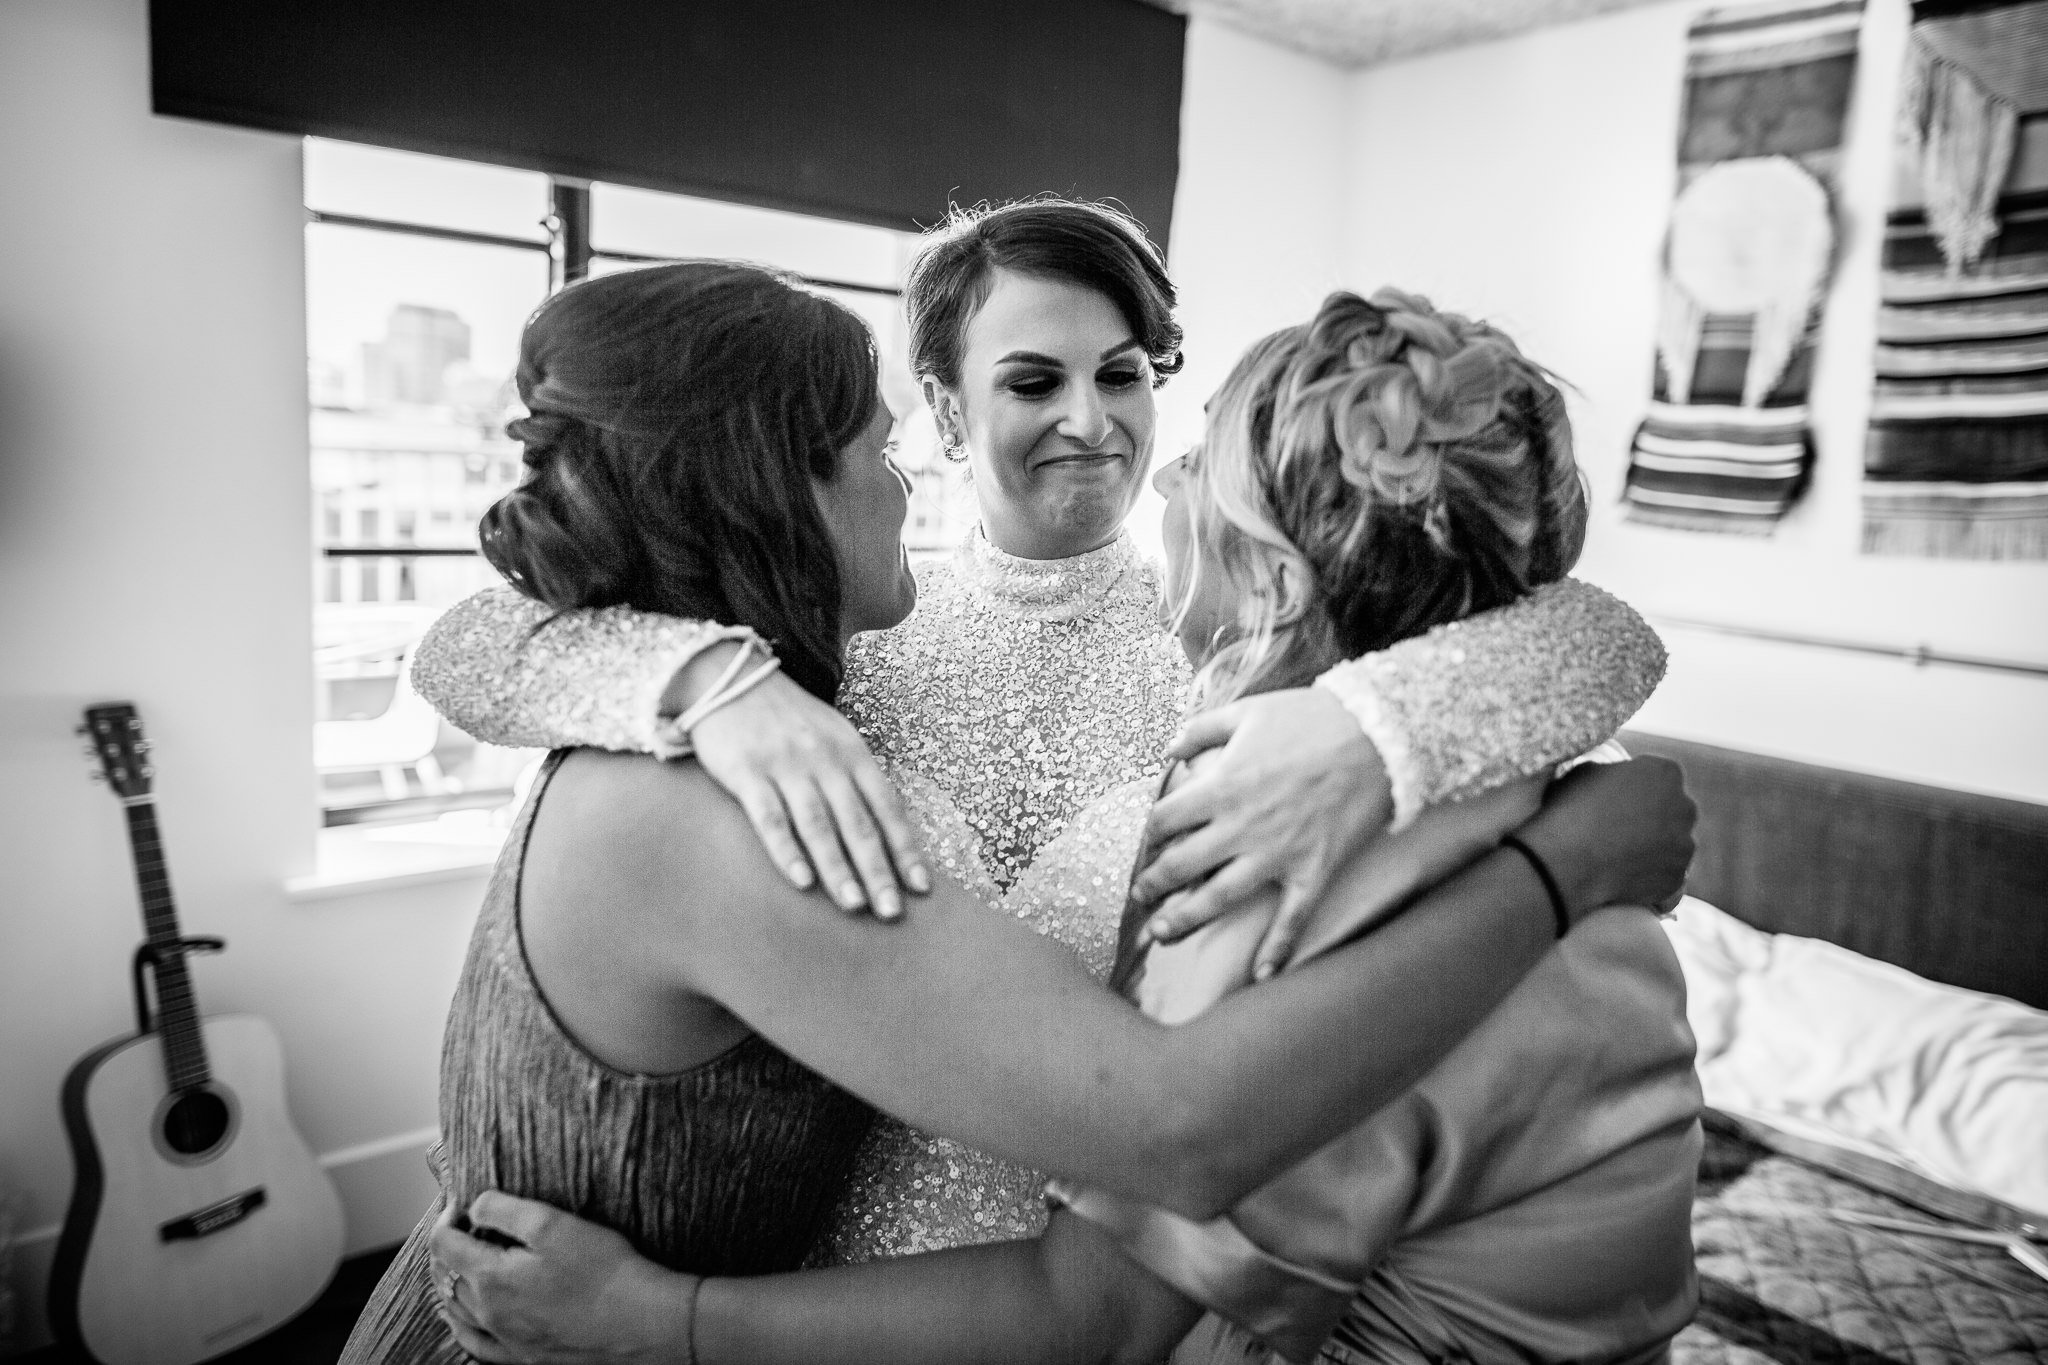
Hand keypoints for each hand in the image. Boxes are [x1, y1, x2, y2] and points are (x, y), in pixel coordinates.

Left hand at [430, 1192, 693, 1364]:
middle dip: (451, 1246)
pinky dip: (461, 1327)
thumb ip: (502, 1209)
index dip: (447, 1218)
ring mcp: (505, 1339)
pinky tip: (461, 1319)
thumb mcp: (551, 1223)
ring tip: (460, 1262)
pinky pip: (476, 1344)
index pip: (444, 1245)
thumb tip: (472, 1206)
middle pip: (449, 1276)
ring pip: (459, 1310)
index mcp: (490, 1278)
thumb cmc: (602, 1269)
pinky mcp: (524, 1355)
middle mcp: (489, 1313)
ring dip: (453, 1282)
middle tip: (465, 1225)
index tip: (459, 1203)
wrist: (639, 1322)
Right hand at [677, 646, 929, 918]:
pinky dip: (787, 851)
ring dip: (839, 868)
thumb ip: (857, 779)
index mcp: (852, 753)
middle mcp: (825, 760)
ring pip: (819, 825)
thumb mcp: (834, 737)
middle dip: (878, 871)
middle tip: (892, 913)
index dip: (905, 849)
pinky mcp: (747, 772)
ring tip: (855, 905)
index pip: (888, 807)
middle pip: (858, 823)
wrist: (730, 677)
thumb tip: (887, 831)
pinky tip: (802, 881)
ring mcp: (786, 765)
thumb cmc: (789, 719)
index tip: (922, 888)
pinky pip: (770, 817)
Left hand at [1130, 688, 1392, 979]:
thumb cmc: (1312, 717)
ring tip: (1163, 933)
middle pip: (1180, 866)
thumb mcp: (1248, 710)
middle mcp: (1241, 826)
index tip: (1150, 843)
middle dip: (1153, 885)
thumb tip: (1169, 751)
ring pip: (1218, 899)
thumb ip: (1201, 729)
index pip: (1164, 820)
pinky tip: (1261, 974)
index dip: (1150, 834)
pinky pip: (1292, 919)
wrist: (1380, 734)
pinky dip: (1277, 949)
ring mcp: (1278, 854)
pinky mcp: (1314, 870)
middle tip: (1142, 896)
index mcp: (1221, 785)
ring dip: (1185, 920)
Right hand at [1515, 756, 1693, 920]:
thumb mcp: (1584, 773)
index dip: (1636, 787)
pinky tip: (1625, 878)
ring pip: (1673, 843)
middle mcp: (1684, 807)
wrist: (1565, 864)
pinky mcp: (1677, 878)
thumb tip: (1612, 782)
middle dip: (1653, 816)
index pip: (1659, 775)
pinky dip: (1651, 876)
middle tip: (1619, 828)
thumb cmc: (1570, 811)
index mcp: (1664, 772)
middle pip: (1672, 809)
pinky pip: (1666, 875)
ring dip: (1654, 848)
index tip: (1616, 799)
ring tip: (1619, 857)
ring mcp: (1684, 846)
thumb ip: (1611, 773)